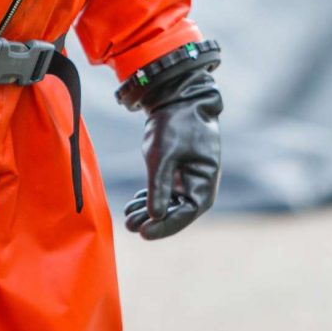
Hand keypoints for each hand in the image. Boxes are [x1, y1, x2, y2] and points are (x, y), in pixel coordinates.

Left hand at [124, 69, 221, 239]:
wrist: (179, 97)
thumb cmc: (176, 124)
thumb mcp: (164, 155)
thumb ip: (159, 186)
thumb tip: (156, 217)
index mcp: (204, 183)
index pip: (185, 214)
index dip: (164, 227)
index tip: (143, 233)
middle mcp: (199, 185)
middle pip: (176, 212)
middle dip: (152, 220)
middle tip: (129, 225)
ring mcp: (189, 178)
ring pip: (169, 203)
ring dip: (148, 211)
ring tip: (128, 216)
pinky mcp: (178, 171)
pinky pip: (165, 192)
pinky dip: (149, 198)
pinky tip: (134, 203)